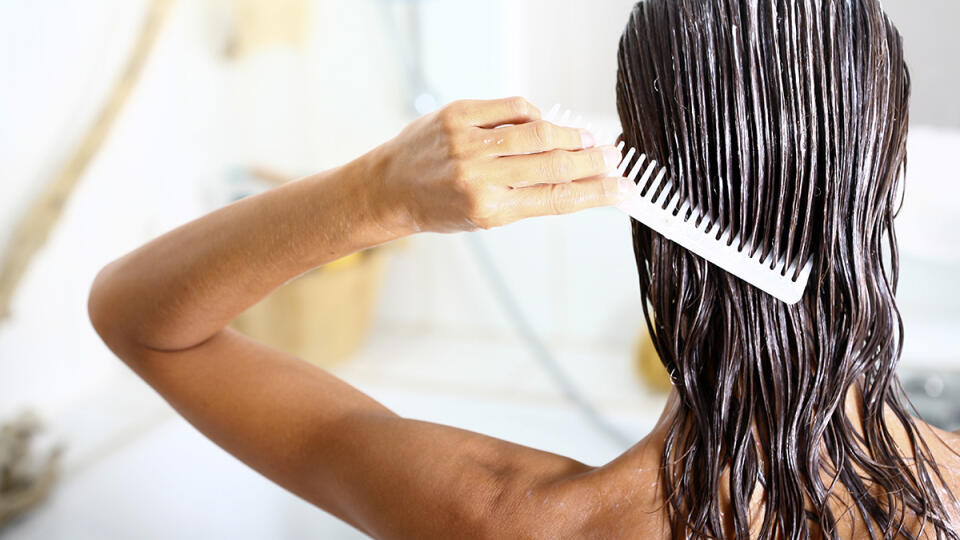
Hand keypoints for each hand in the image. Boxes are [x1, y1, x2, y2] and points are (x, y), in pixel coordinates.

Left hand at [368, 97, 630, 232]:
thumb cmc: (438, 207)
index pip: (558, 199)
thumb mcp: (486, 218)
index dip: (597, 193)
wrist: (390, 190)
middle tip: (614, 159)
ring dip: (571, 135)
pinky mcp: (458, 115)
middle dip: (593, 162)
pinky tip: (544, 122)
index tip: (622, 189)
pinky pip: (512, 108)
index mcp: (490, 209)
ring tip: (589, 139)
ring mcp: (469, 143)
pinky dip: (534, 115)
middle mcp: (480, 177)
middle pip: (555, 165)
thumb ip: (528, 198)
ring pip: (538, 132)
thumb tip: (576, 181)